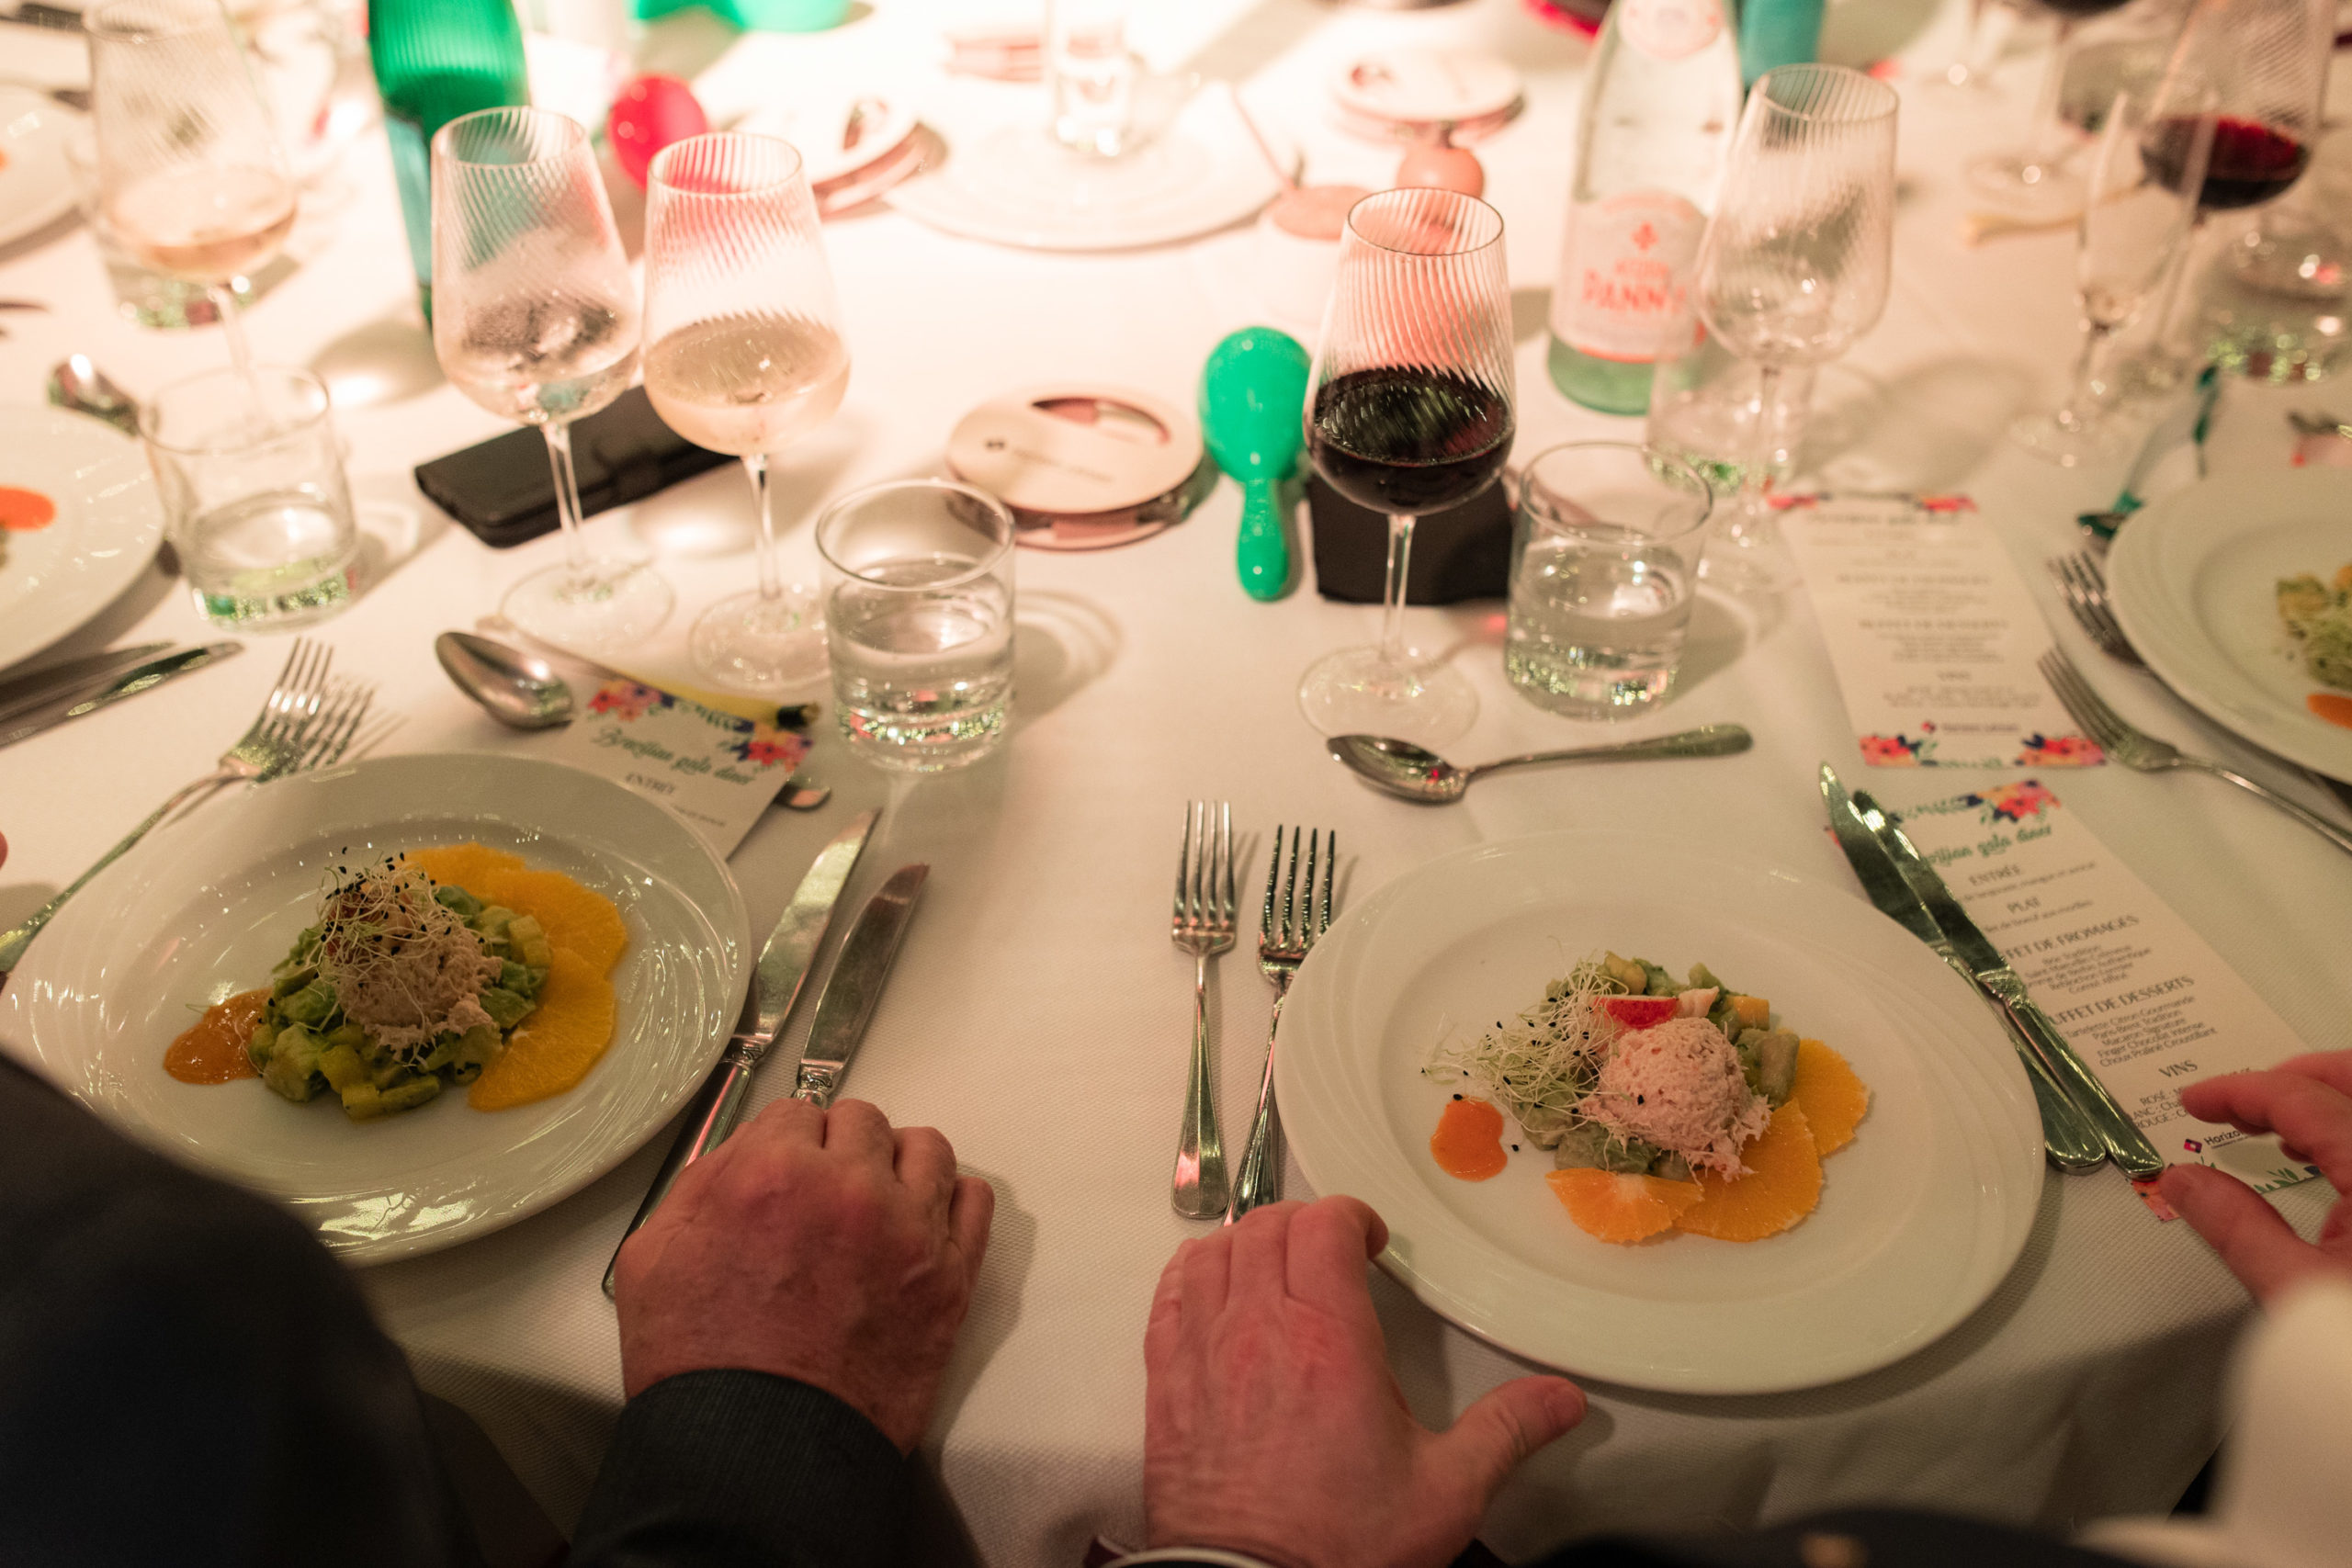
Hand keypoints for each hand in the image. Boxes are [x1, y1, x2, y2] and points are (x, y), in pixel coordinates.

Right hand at [612, 1096, 993, 1452]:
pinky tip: (922, 1222)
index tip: (786, 1174)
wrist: (756, 1450)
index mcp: (773, 1171)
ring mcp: (908, 1229)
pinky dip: (950, 1201)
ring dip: (897, 1165)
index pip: (796, 1113)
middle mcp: (849, 1187)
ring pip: (925, 1148)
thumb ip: (701, 1184)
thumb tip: (745, 1155)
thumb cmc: (699, 1363)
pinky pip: (974, 1202)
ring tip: (877, 1202)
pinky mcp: (949, 1276)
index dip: (786, 1146)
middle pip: (862, 1122)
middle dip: (838, 1151)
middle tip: (823, 1195)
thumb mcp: (652, 1255)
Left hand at [1143, 1197, 1585, 1567]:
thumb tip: (1563, 1399)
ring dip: (1246, 1242)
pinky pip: (1168, 1295)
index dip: (1350, 1217)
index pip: (1324, 1225)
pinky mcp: (1167, 1382)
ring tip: (1275, 1267)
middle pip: (1267, 1226)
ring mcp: (1203, 1350)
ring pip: (1213, 1251)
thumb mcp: (1446, 1491)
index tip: (1371, 1243)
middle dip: (1303, 1224)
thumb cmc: (1341, 1546)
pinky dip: (1190, 1275)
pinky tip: (1213, 1290)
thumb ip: (1505, 1431)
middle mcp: (1258, 1327)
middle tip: (1330, 1253)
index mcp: (1329, 1338)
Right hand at [2159, 1050, 2351, 1302]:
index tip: (2196, 1101)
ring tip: (2279, 1128)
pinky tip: (2330, 1160)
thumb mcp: (2296, 1290)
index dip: (2238, 1091)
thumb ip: (2235, 1226)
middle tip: (2242, 1098)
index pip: (2300, 1097)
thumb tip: (2186, 1184)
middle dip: (2296, 1074)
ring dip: (2329, 1099)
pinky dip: (2351, 1131)